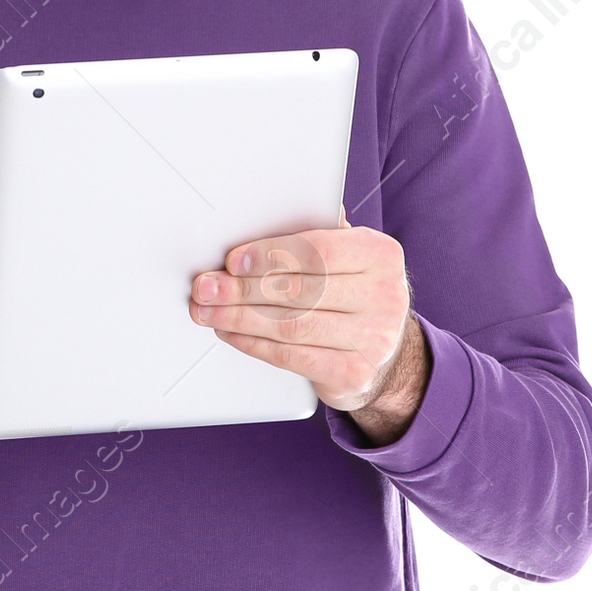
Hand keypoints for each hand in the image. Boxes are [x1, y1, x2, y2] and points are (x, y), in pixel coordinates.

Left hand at [188, 206, 431, 443]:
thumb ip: (315, 234)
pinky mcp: (354, 374)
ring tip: (209, 310)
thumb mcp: (347, 256)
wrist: (384, 353)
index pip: (318, 250)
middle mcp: (384, 296)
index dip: (269, 254)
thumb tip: (260, 216)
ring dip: (239, 317)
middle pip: (299, 289)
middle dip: (242, 288)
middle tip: (207, 286)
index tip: (233, 260)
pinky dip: (253, 343)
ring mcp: (373, 339)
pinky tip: (231, 332)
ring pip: (290, 325)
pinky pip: (291, 356)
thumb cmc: (354, 293)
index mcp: (380, 255)